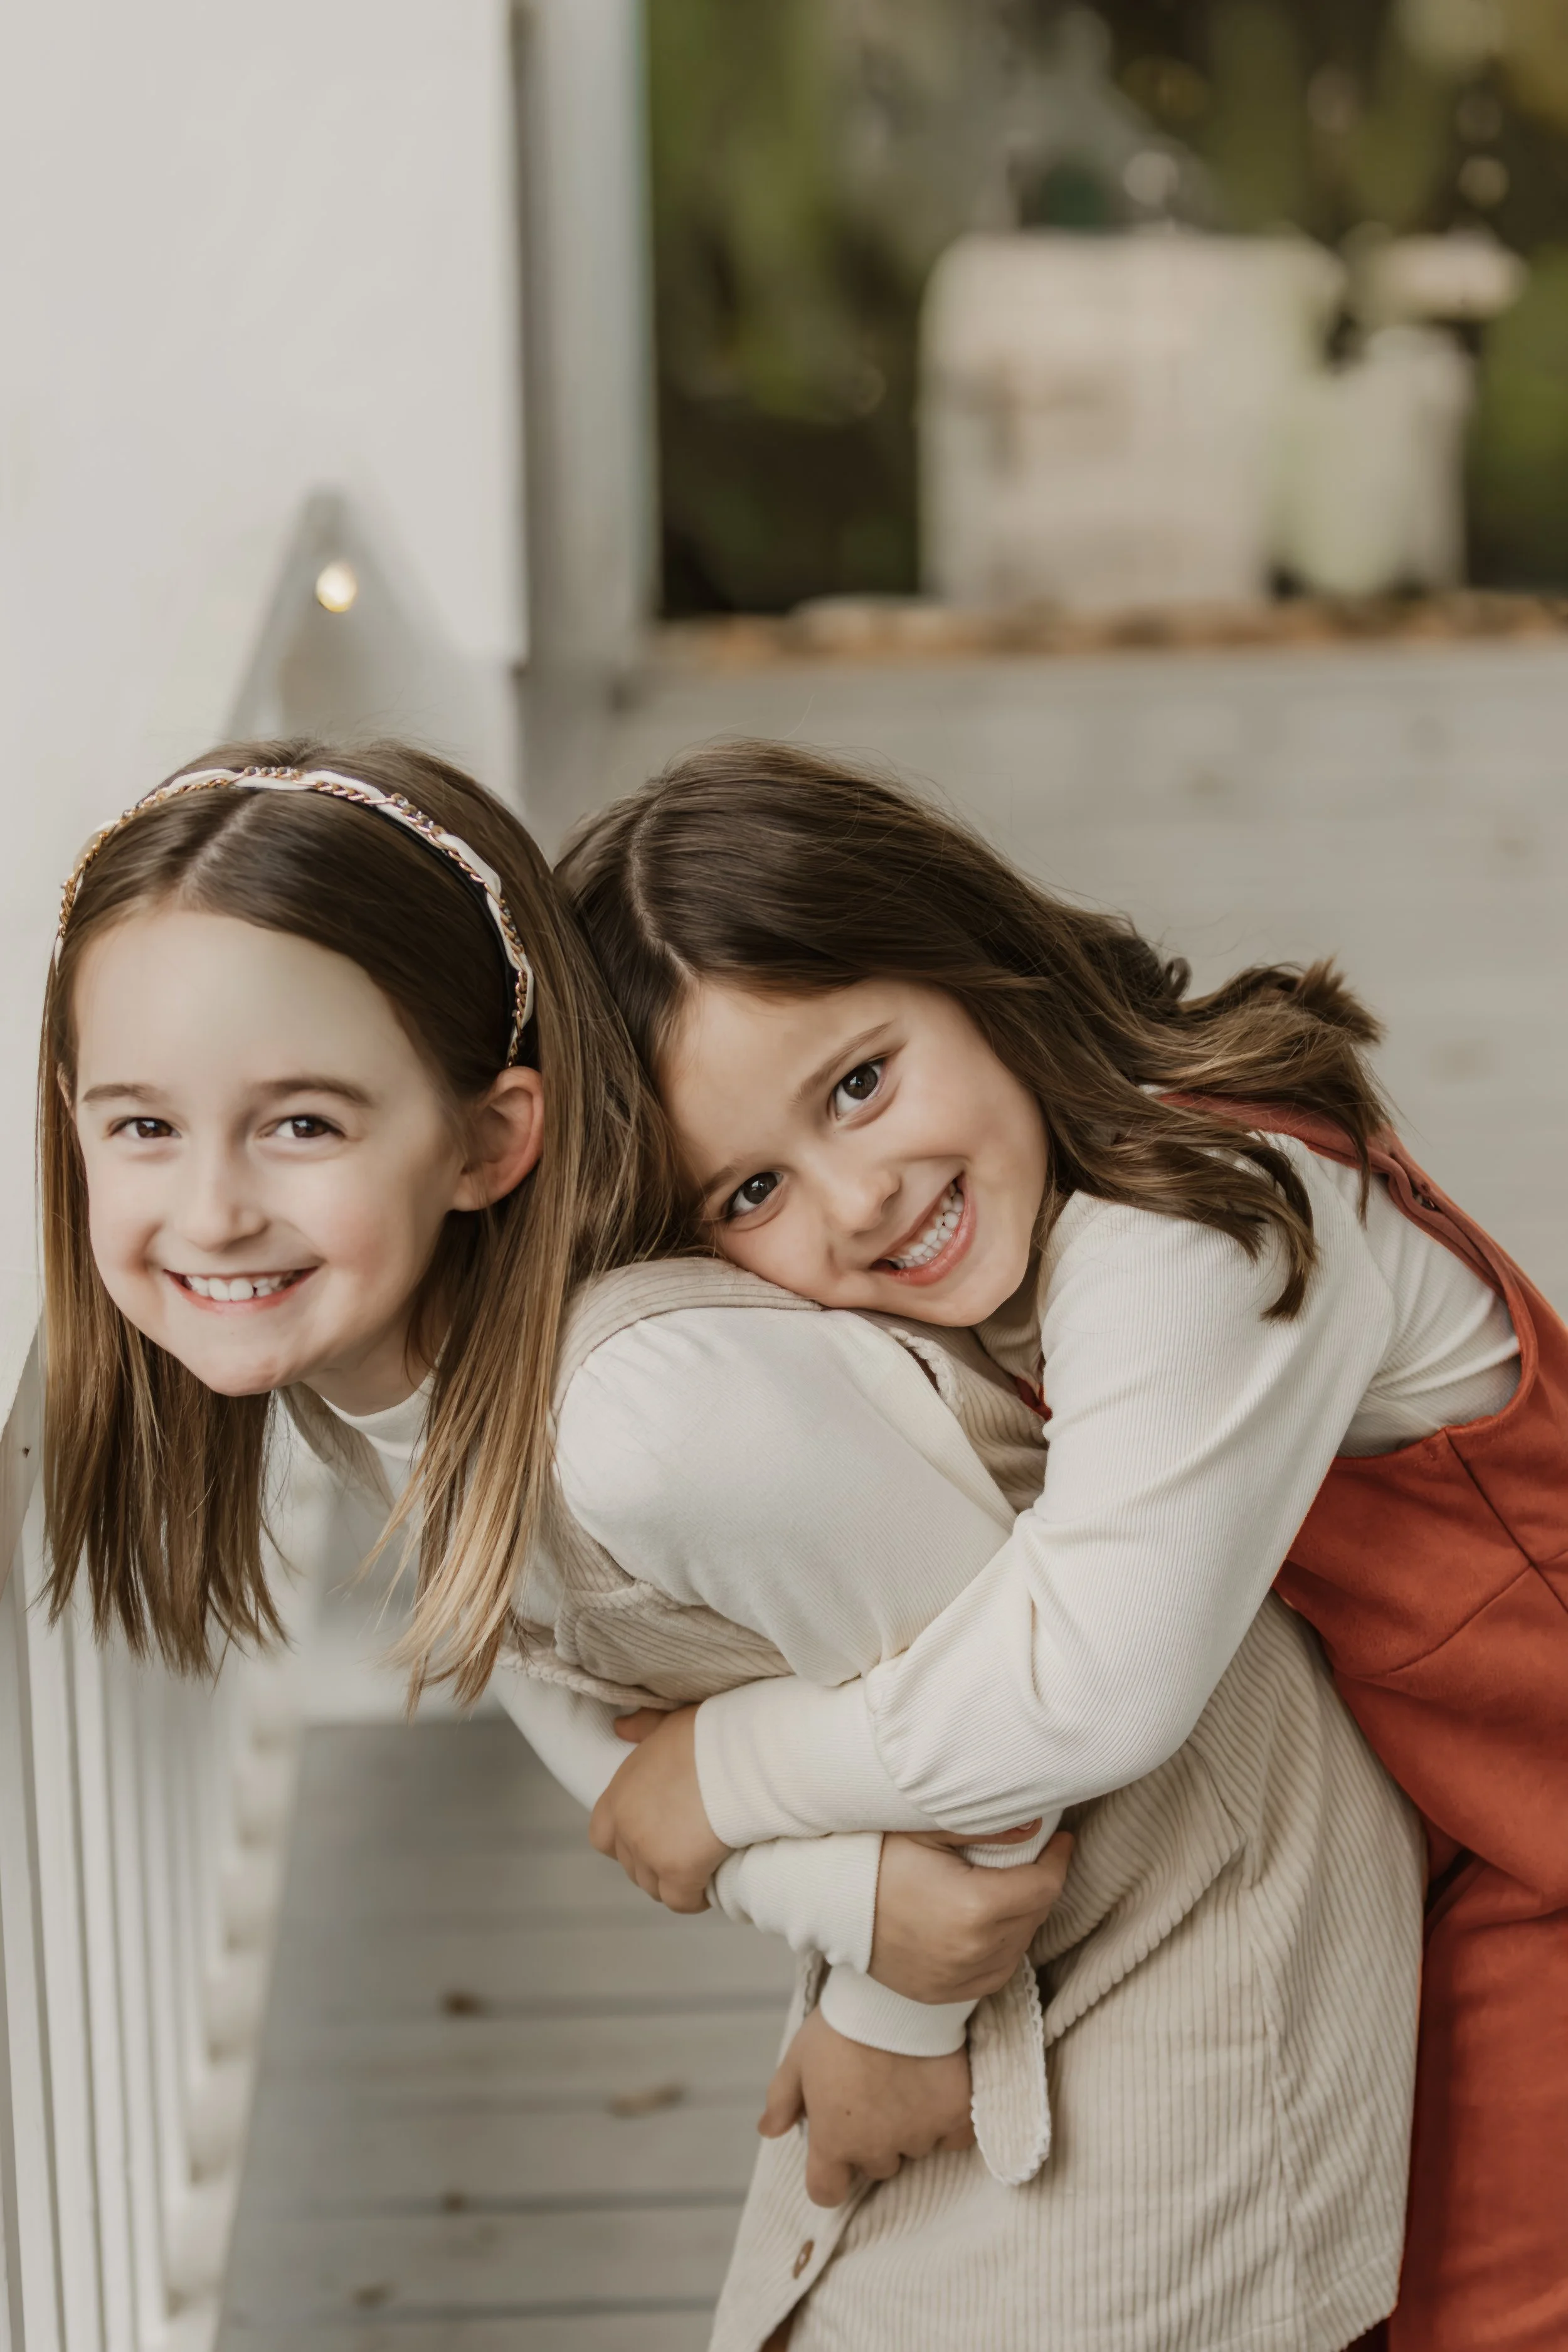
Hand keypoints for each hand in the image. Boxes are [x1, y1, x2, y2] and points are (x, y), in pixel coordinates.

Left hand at [589, 1704, 729, 1911]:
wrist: (743, 1755)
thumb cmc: (711, 1734)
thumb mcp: (668, 1722)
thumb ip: (642, 1727)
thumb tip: (620, 1726)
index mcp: (619, 1792)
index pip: (601, 1836)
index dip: (625, 1842)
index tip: (652, 1837)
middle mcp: (626, 1826)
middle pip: (631, 1866)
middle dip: (654, 1864)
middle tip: (685, 1854)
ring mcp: (650, 1852)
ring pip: (654, 1887)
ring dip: (673, 1883)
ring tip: (700, 1871)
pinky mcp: (679, 1873)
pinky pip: (680, 1901)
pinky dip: (695, 1899)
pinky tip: (711, 1888)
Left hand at [759, 2006, 974, 2206]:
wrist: (896, 1994)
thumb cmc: (840, 2026)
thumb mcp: (798, 2058)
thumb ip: (782, 2099)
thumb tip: (768, 2130)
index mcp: (833, 2141)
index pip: (827, 2192)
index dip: (829, 2175)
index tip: (835, 2150)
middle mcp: (877, 2149)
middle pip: (875, 2165)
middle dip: (873, 2140)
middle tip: (874, 2095)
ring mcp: (919, 2135)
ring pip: (915, 2148)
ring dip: (910, 2127)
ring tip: (905, 2081)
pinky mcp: (955, 2117)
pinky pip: (954, 2137)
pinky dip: (948, 2121)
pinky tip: (938, 2089)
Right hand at [868, 1829, 1073, 2004]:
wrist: (830, 1905)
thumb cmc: (878, 1858)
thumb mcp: (927, 1830)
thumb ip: (985, 1826)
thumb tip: (1036, 1824)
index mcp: (975, 1907)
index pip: (1045, 1885)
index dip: (1058, 1859)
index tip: (1059, 1838)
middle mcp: (974, 1950)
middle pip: (1036, 1914)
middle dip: (1039, 1883)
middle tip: (1031, 1855)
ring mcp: (960, 1979)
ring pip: (1020, 1944)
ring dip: (1022, 1916)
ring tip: (1006, 1886)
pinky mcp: (947, 1994)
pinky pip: (997, 1971)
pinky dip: (1002, 1946)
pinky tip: (987, 1922)